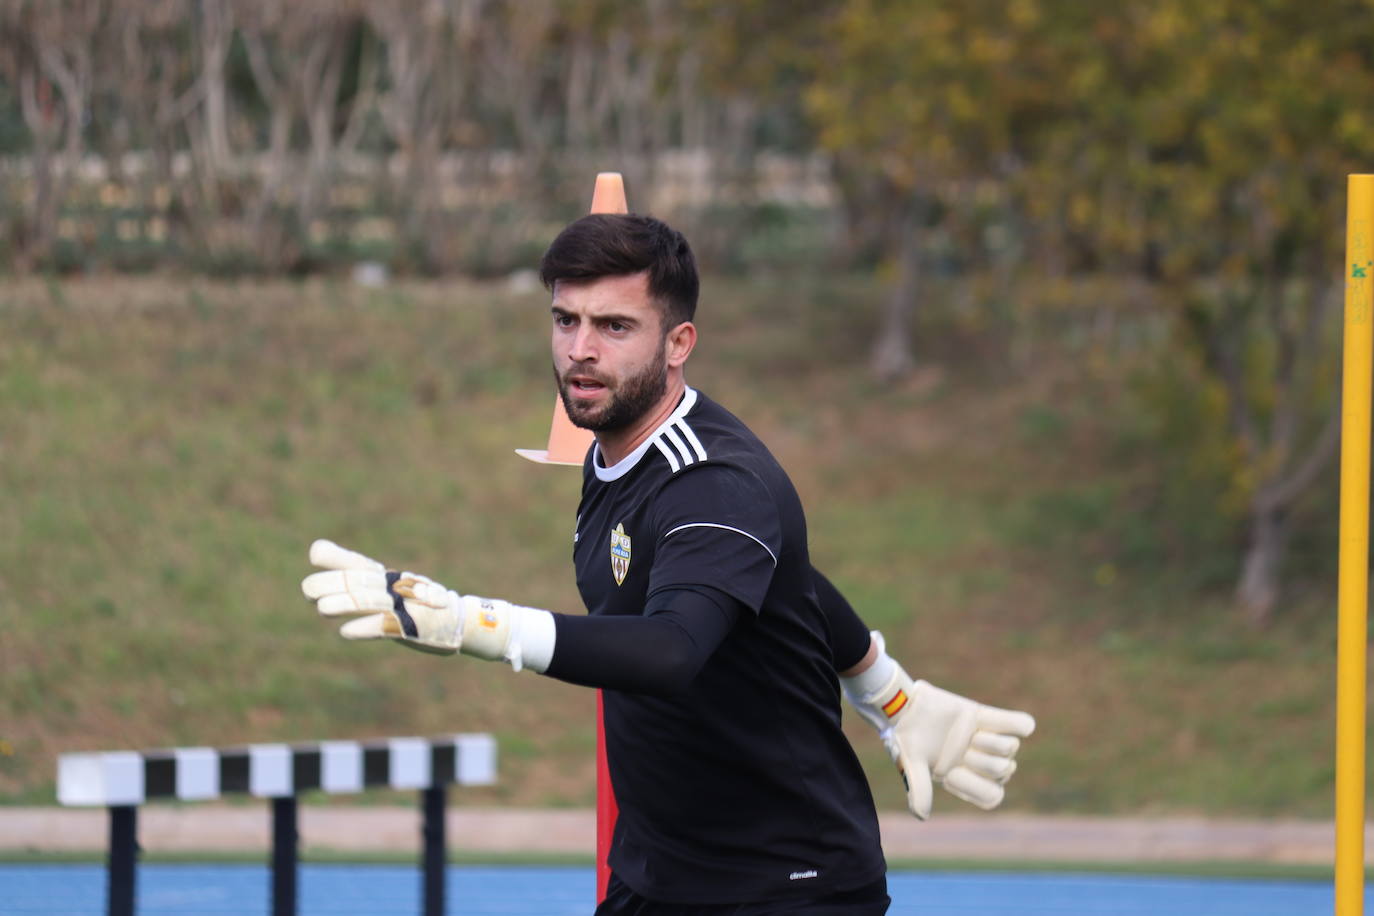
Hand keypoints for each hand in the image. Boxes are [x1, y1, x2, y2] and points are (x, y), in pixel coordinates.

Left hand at [301, 539, 510, 657]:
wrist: (459, 620)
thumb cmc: (415, 601)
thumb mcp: (384, 584)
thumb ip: (350, 568)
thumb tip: (315, 550)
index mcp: (385, 577)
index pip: (358, 562)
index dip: (335, 558)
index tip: (316, 555)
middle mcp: (393, 588)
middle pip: (359, 582)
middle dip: (332, 584)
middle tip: (308, 592)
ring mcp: (403, 607)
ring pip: (371, 602)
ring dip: (345, 604)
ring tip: (322, 608)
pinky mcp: (412, 629)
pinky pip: (386, 626)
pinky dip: (366, 628)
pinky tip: (346, 632)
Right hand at [882, 678, 1034, 818]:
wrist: (903, 706)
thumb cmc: (905, 739)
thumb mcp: (911, 765)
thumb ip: (919, 789)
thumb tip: (921, 816)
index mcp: (961, 778)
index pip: (992, 796)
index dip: (983, 788)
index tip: (958, 773)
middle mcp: (975, 761)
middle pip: (1005, 771)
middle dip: (987, 762)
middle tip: (966, 750)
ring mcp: (981, 738)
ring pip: (1011, 747)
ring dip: (994, 741)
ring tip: (974, 734)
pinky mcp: (982, 715)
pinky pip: (1016, 724)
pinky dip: (1020, 723)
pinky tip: (1022, 726)